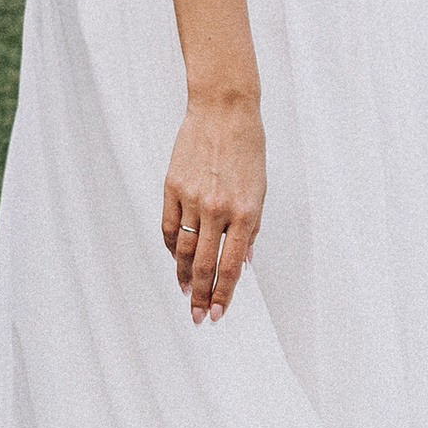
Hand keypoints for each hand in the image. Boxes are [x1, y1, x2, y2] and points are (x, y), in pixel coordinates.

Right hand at [162, 97, 263, 324]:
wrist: (224, 110)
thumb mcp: (260, 189)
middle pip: (204, 265)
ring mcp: (192, 199)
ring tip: (185, 292)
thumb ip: (251, 227)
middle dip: (201, 295)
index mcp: (244, 211)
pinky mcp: (172, 187)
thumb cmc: (247, 146)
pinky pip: (167, 226)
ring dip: (183, 276)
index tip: (218, 312)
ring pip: (182, 250)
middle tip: (197, 317)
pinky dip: (170, 247)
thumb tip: (243, 260)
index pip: (231, 265)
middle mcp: (217, 209)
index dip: (224, 293)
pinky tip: (174, 259)